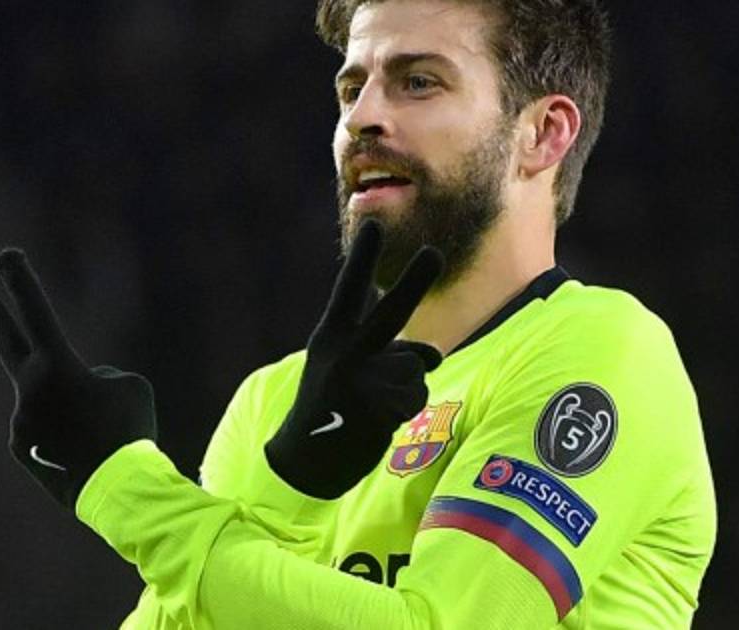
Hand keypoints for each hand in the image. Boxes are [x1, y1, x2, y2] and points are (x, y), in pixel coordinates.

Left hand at [0, 249, 156, 507]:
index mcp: (57, 367)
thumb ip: (95, 375)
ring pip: (51, 401)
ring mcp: (21, 422)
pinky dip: (67, 436)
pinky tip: (85, 453)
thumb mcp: (128, 385)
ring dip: (74, 412)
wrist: (119, 490)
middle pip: (7, 343)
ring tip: (98, 435)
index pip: (36, 313)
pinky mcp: (22, 451)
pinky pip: (48, 430)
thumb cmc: (129, 430)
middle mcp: (30, 391)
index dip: (21, 281)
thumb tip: (74, 387)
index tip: (4, 256)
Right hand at [265, 221, 443, 498]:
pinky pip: (416, 396)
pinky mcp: (378, 408)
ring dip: (407, 385)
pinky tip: (379, 421)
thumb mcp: (345, 367)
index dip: (362, 258)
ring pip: (414, 366)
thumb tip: (433, 355)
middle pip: (390, 313)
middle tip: (433, 252)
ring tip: (374, 404)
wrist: (305, 460)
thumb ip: (386, 351)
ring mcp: (361, 381)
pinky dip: (406, 409)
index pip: (349, 290)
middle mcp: (344, 353)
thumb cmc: (332, 406)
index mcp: (330, 337)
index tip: (371, 222)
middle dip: (414, 281)